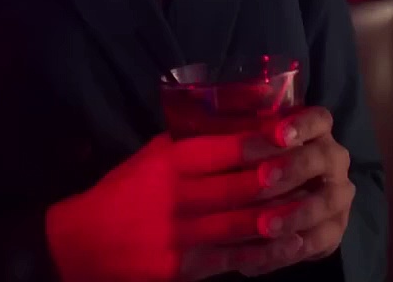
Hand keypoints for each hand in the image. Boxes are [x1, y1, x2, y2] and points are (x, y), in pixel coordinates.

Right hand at [43, 107, 349, 281]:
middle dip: (281, 177)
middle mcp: (174, 196)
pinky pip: (231, 259)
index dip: (259, 142)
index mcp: (167, 163)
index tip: (290, 133)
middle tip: (314, 168)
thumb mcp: (148, 159)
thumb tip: (238, 126)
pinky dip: (263, 252)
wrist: (78, 244)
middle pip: (239, 185)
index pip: (221, 148)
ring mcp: (178, 234)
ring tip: (312, 206)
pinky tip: (289, 245)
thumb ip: (189, 146)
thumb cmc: (121, 194)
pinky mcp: (181, 267)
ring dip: (281, 215)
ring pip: (241, 223)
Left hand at [242, 107, 356, 271]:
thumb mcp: (245, 149)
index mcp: (314, 134)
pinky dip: (293, 248)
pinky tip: (269, 251)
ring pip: (326, 202)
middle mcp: (332, 161)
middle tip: (263, 177)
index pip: (319, 119)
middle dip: (294, 166)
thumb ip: (239, 137)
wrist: (274, 211)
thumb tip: (209, 118)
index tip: (278, 133)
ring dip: (295, 213)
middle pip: (324, 158)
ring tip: (265, 225)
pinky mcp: (334, 230)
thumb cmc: (254, 167)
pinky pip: (319, 240)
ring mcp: (337, 196)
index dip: (302, 124)